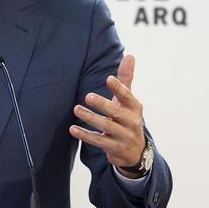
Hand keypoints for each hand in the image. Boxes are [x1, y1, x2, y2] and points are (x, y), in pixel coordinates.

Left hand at [68, 54, 146, 177]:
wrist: (136, 152)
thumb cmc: (127, 119)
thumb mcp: (128, 101)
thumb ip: (126, 79)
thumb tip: (130, 55)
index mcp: (134, 108)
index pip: (127, 96)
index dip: (119, 88)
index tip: (108, 78)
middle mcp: (132, 122)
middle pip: (116, 112)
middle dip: (102, 104)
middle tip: (88, 96)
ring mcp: (124, 137)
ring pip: (106, 127)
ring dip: (90, 118)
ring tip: (76, 109)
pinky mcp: (115, 149)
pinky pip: (98, 141)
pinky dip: (85, 135)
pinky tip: (73, 129)